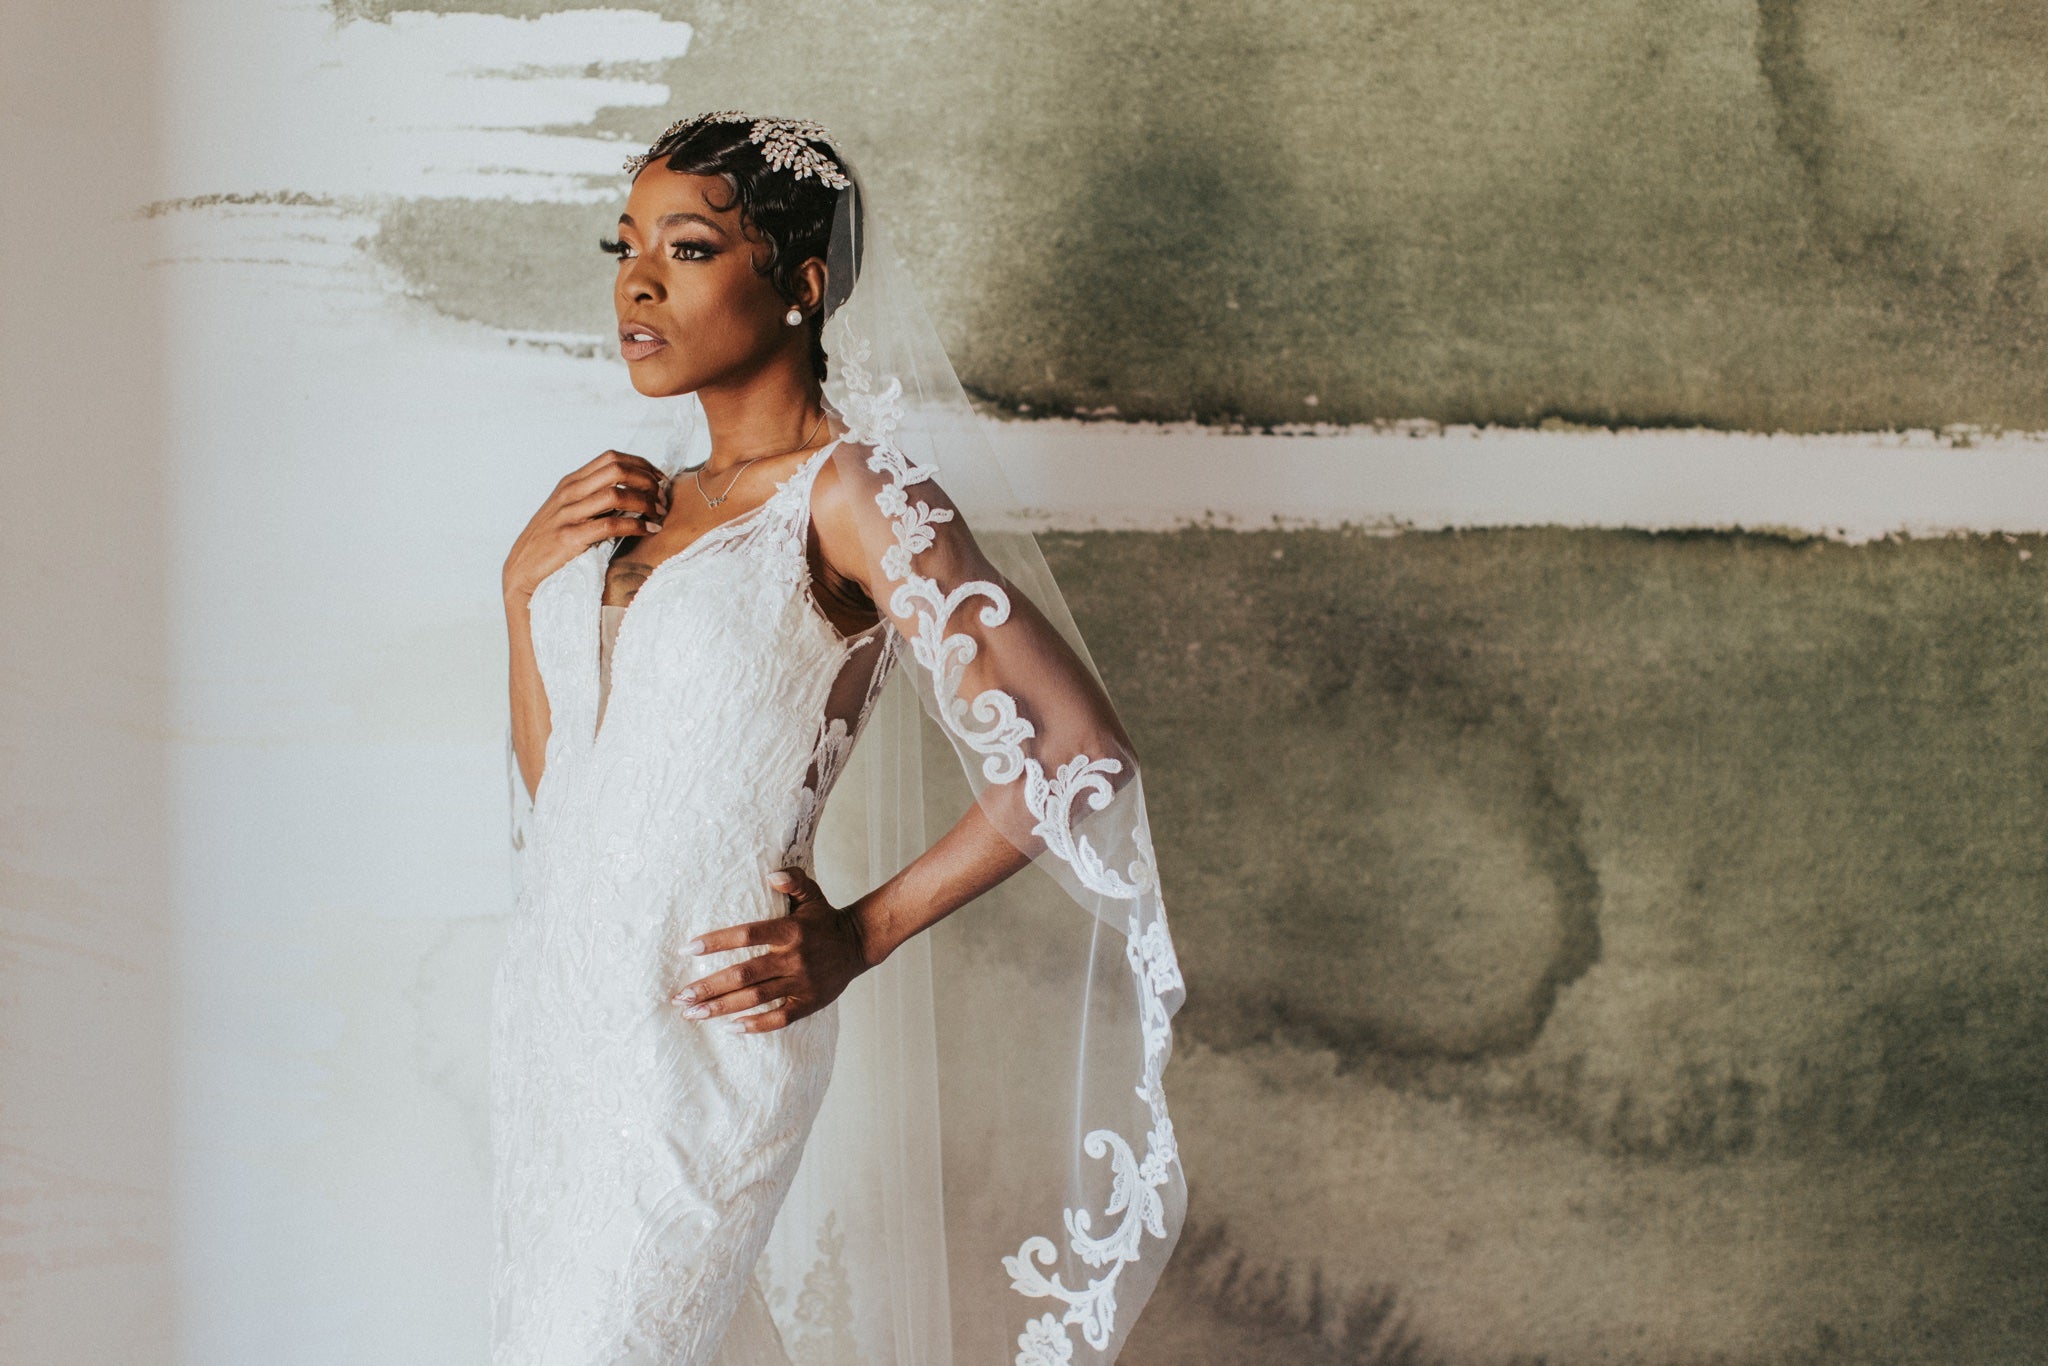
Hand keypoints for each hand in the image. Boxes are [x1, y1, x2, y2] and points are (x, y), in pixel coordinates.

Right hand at [503, 449, 672, 602]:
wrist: (523, 568)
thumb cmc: (551, 540)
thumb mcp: (569, 510)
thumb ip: (593, 497)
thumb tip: (632, 491)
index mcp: (571, 482)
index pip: (612, 458)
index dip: (642, 464)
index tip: (660, 479)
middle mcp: (570, 492)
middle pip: (617, 469)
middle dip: (647, 480)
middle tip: (663, 498)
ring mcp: (569, 513)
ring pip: (617, 494)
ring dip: (646, 502)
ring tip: (660, 514)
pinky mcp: (571, 537)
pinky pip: (611, 525)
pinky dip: (637, 525)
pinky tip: (649, 530)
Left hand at [669, 868, 871, 1033]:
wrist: (858, 944)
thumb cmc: (825, 918)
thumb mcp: (812, 894)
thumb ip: (793, 880)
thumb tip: (772, 875)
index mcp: (790, 930)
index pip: (747, 935)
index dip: (716, 942)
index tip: (687, 949)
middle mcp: (794, 958)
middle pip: (745, 974)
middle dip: (709, 987)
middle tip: (680, 997)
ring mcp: (801, 983)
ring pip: (756, 999)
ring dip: (722, 1008)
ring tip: (693, 1014)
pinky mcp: (808, 1003)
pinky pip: (779, 1019)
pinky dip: (755, 1025)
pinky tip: (730, 1028)